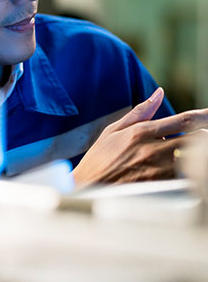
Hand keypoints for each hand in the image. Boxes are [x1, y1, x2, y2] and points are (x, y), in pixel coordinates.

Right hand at [73, 88, 207, 186]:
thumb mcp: (113, 130)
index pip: (183, 120)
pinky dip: (185, 172)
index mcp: (141, 132)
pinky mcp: (159, 187)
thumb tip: (159, 93)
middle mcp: (152, 149)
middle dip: (202, 137)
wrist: (86, 188)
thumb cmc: (98, 159)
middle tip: (200, 136)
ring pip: (192, 159)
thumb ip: (140, 112)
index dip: (205, 116)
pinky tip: (178, 171)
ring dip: (193, 155)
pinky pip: (184, 177)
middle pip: (196, 140)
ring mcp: (157, 170)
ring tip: (179, 153)